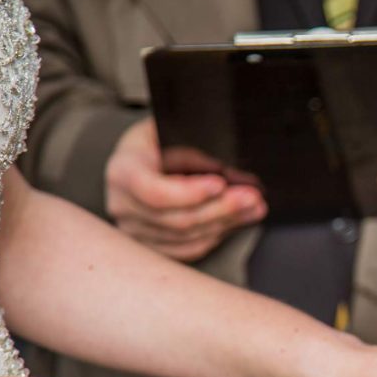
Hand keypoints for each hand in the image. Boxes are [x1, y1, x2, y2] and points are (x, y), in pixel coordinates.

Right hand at [105, 117, 267, 260]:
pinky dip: (217, 235)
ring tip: (254, 207)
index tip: (221, 183)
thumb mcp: (166, 128)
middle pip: (176, 219)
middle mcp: (124, 205)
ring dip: (226, 223)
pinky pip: (189, 249)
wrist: (142, 156)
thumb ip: (187, 140)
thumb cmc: (157, 139)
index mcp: (123, 171)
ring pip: (187, 237)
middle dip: (221, 209)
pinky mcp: (152, 244)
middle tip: (252, 196)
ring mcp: (136, 229)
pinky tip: (237, 220)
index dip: (190, 193)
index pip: (154, 192)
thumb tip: (223, 159)